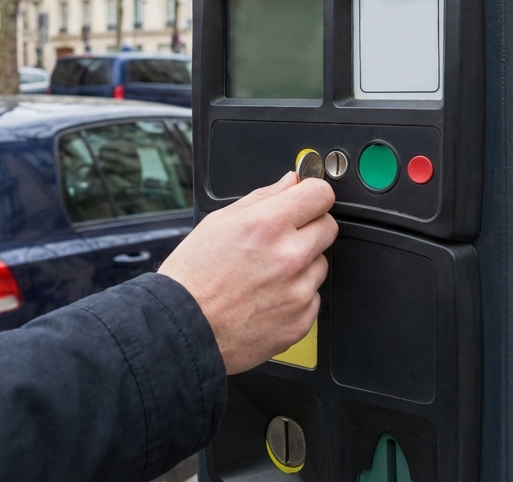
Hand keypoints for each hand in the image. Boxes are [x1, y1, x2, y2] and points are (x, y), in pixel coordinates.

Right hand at [158, 172, 336, 374]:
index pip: (320, 194)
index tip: (306, 199)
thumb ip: (262, 198)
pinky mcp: (301, 320)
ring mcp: (298, 291)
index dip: (312, 193)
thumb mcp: (218, 222)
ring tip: (266, 273)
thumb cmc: (193, 279)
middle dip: (309, 227)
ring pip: (320, 263)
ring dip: (302, 264)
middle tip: (282, 238)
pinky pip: (312, 297)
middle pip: (328, 226)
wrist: (184, 329)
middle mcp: (289, 256)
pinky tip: (268, 296)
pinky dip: (296, 295)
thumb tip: (290, 183)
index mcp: (268, 226)